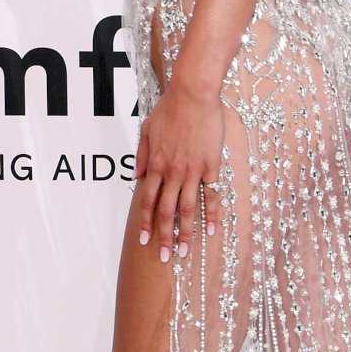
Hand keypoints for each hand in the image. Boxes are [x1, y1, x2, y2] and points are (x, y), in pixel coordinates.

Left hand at [134, 77, 224, 261]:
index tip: (145, 241)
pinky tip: (213, 229)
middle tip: (164, 257)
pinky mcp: (211, 166)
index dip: (146, 223)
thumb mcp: (147, 130)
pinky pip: (211, 194)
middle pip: (166, 211)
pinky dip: (212, 213)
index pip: (148, 201)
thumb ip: (141, 155)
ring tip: (184, 251)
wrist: (193, 94)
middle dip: (164, 236)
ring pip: (187, 208)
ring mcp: (193, 171)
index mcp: (156, 164)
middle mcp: (173, 172)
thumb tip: (137, 176)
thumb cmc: (170, 108)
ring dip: (185, 232)